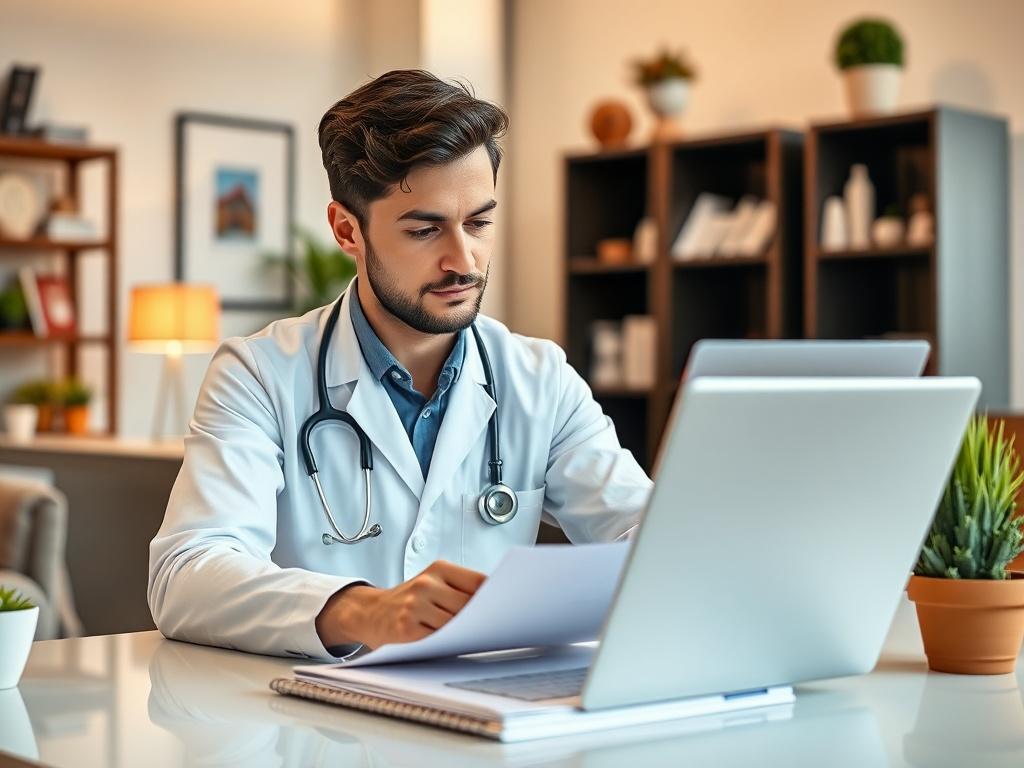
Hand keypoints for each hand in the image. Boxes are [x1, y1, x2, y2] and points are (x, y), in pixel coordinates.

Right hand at [316, 560, 485, 649]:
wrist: (369, 612)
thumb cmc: (409, 600)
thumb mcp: (433, 584)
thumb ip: (460, 590)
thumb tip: (497, 606)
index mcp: (439, 568)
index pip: (478, 582)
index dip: (495, 598)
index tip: (508, 608)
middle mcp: (426, 584)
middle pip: (469, 606)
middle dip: (482, 620)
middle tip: (495, 629)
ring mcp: (415, 607)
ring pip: (455, 626)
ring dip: (466, 635)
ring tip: (474, 639)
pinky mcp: (406, 630)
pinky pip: (437, 641)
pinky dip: (447, 645)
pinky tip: (452, 646)